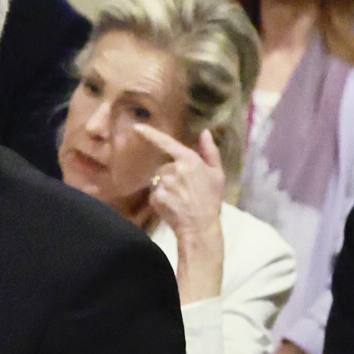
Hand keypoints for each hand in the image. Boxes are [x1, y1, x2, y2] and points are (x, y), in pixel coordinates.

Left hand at [137, 129, 230, 301]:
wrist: (200, 227)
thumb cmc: (211, 200)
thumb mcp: (217, 174)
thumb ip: (210, 151)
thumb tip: (205, 132)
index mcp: (190, 160)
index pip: (167, 143)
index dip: (151, 134)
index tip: (137, 127)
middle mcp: (175, 169)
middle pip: (165, 167)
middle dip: (172, 176)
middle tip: (186, 191)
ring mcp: (164, 183)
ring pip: (159, 180)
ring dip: (166, 188)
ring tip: (180, 200)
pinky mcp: (156, 197)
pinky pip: (154, 193)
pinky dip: (161, 199)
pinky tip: (172, 206)